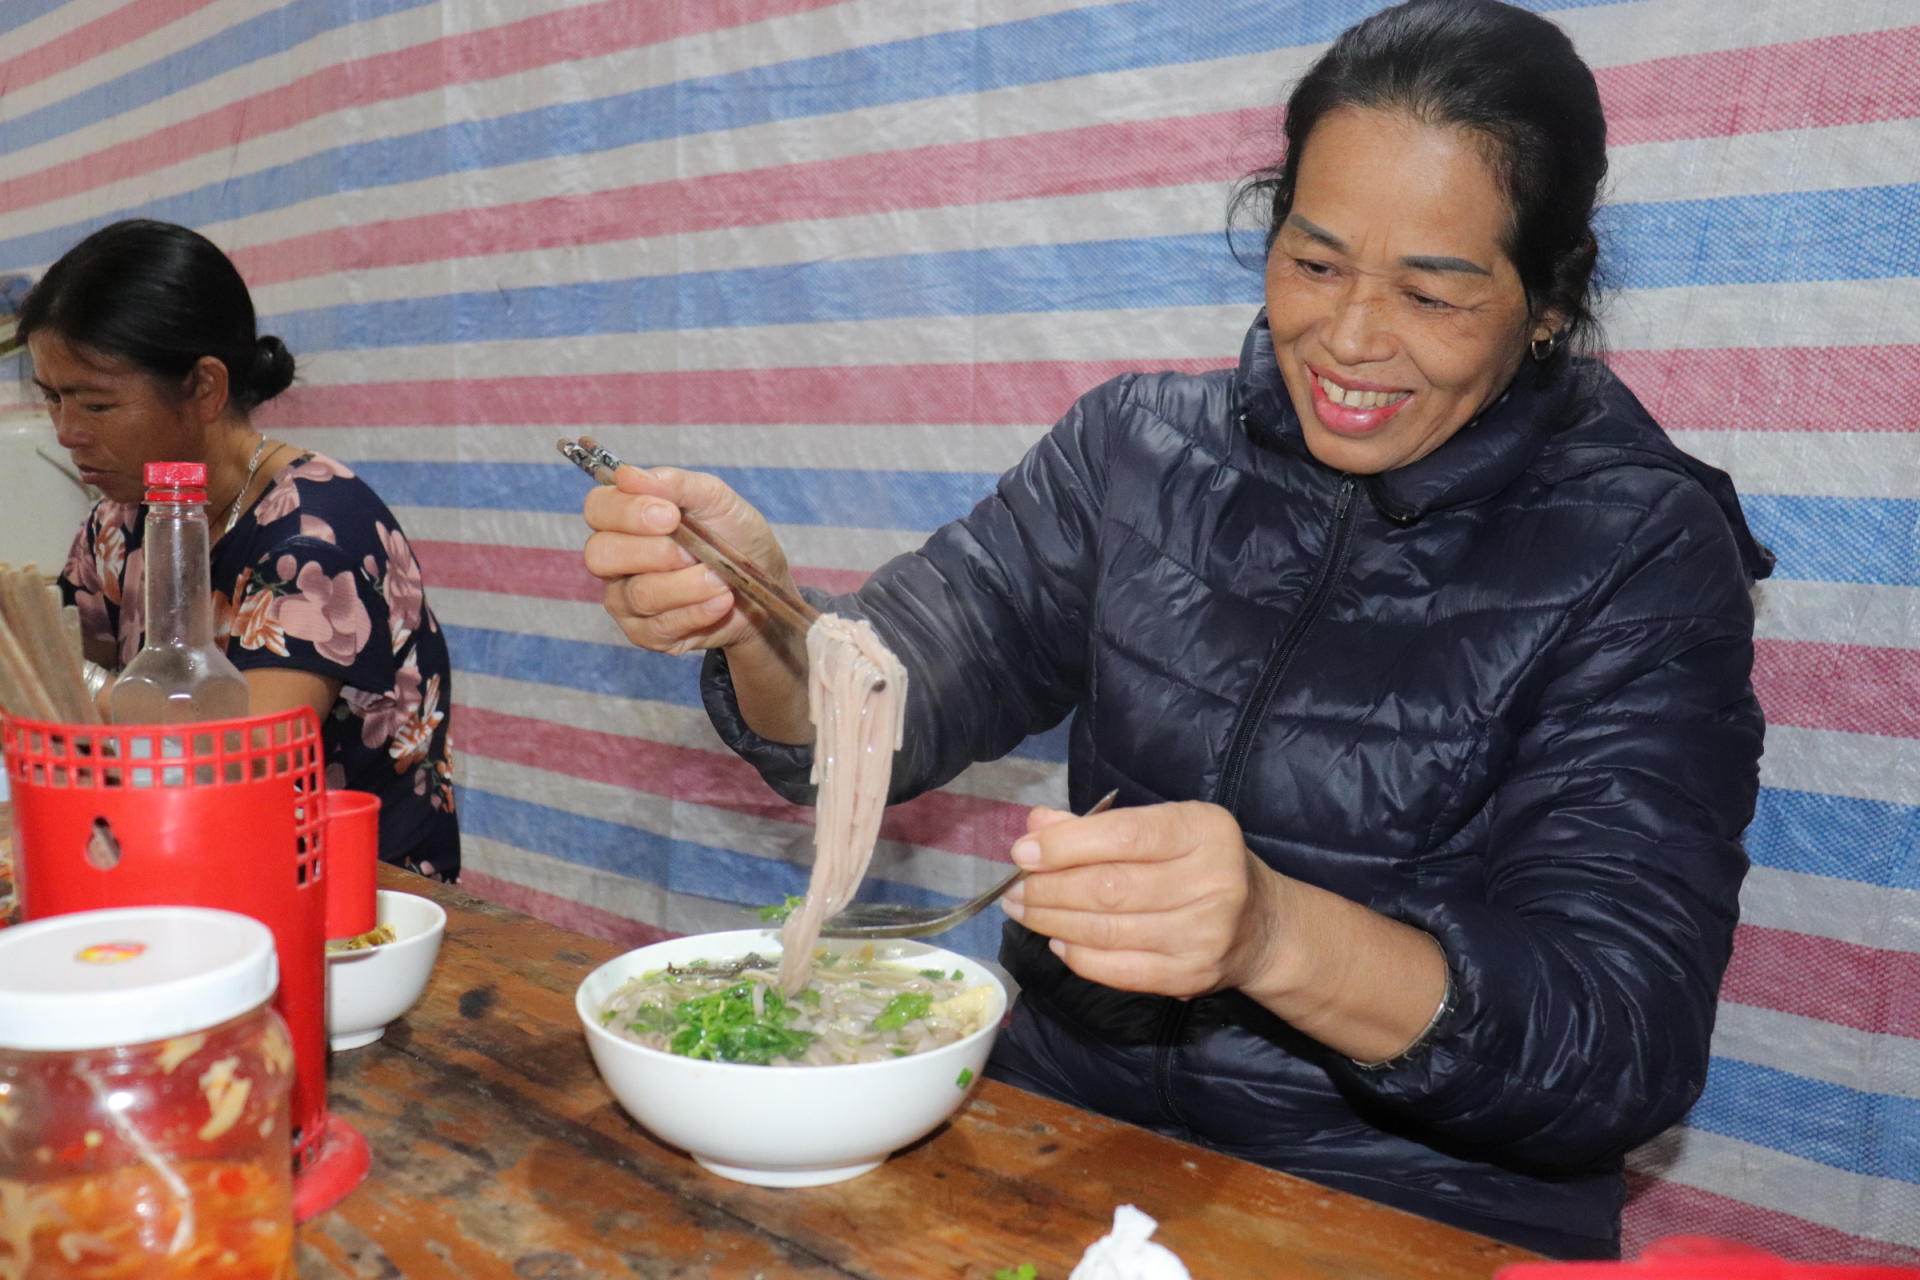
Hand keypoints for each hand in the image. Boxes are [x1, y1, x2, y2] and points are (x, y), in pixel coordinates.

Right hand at [582, 466, 795, 657]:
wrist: (764, 584)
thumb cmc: (734, 536)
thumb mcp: (716, 500)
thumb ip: (675, 484)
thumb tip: (627, 475)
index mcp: (624, 519)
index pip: (598, 508)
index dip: (628, 512)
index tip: (671, 514)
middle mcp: (616, 559)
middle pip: (601, 554)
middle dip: (654, 552)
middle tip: (692, 552)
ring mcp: (626, 599)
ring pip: (638, 594)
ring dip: (688, 585)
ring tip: (720, 578)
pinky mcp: (645, 633)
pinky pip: (659, 626)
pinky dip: (697, 612)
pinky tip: (721, 601)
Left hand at [1001, 800, 1287, 998]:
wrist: (1260, 926)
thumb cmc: (1200, 864)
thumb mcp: (1164, 829)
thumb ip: (1100, 826)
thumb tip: (1037, 827)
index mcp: (1205, 831)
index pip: (1125, 836)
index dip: (1066, 845)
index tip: (1023, 852)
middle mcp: (1213, 881)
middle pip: (1110, 887)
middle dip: (1049, 889)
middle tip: (1015, 889)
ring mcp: (1205, 935)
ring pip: (1107, 930)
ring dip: (1053, 923)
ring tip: (1024, 912)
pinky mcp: (1191, 977)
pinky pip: (1118, 970)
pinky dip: (1078, 957)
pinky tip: (1058, 942)